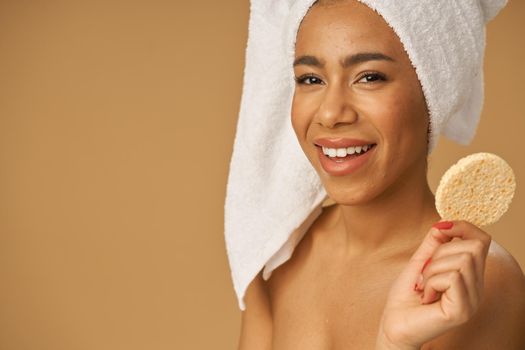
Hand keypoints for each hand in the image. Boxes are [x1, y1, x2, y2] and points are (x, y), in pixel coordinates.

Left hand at [375, 220, 491, 348]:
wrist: (393, 325)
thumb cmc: (405, 297)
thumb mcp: (419, 262)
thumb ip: (433, 244)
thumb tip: (443, 222)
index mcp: (469, 275)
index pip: (482, 240)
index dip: (463, 227)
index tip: (440, 228)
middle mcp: (476, 287)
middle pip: (473, 247)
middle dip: (440, 253)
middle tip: (425, 273)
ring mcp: (472, 300)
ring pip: (461, 261)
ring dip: (432, 270)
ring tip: (425, 286)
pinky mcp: (463, 310)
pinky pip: (452, 277)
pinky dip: (431, 282)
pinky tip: (426, 297)